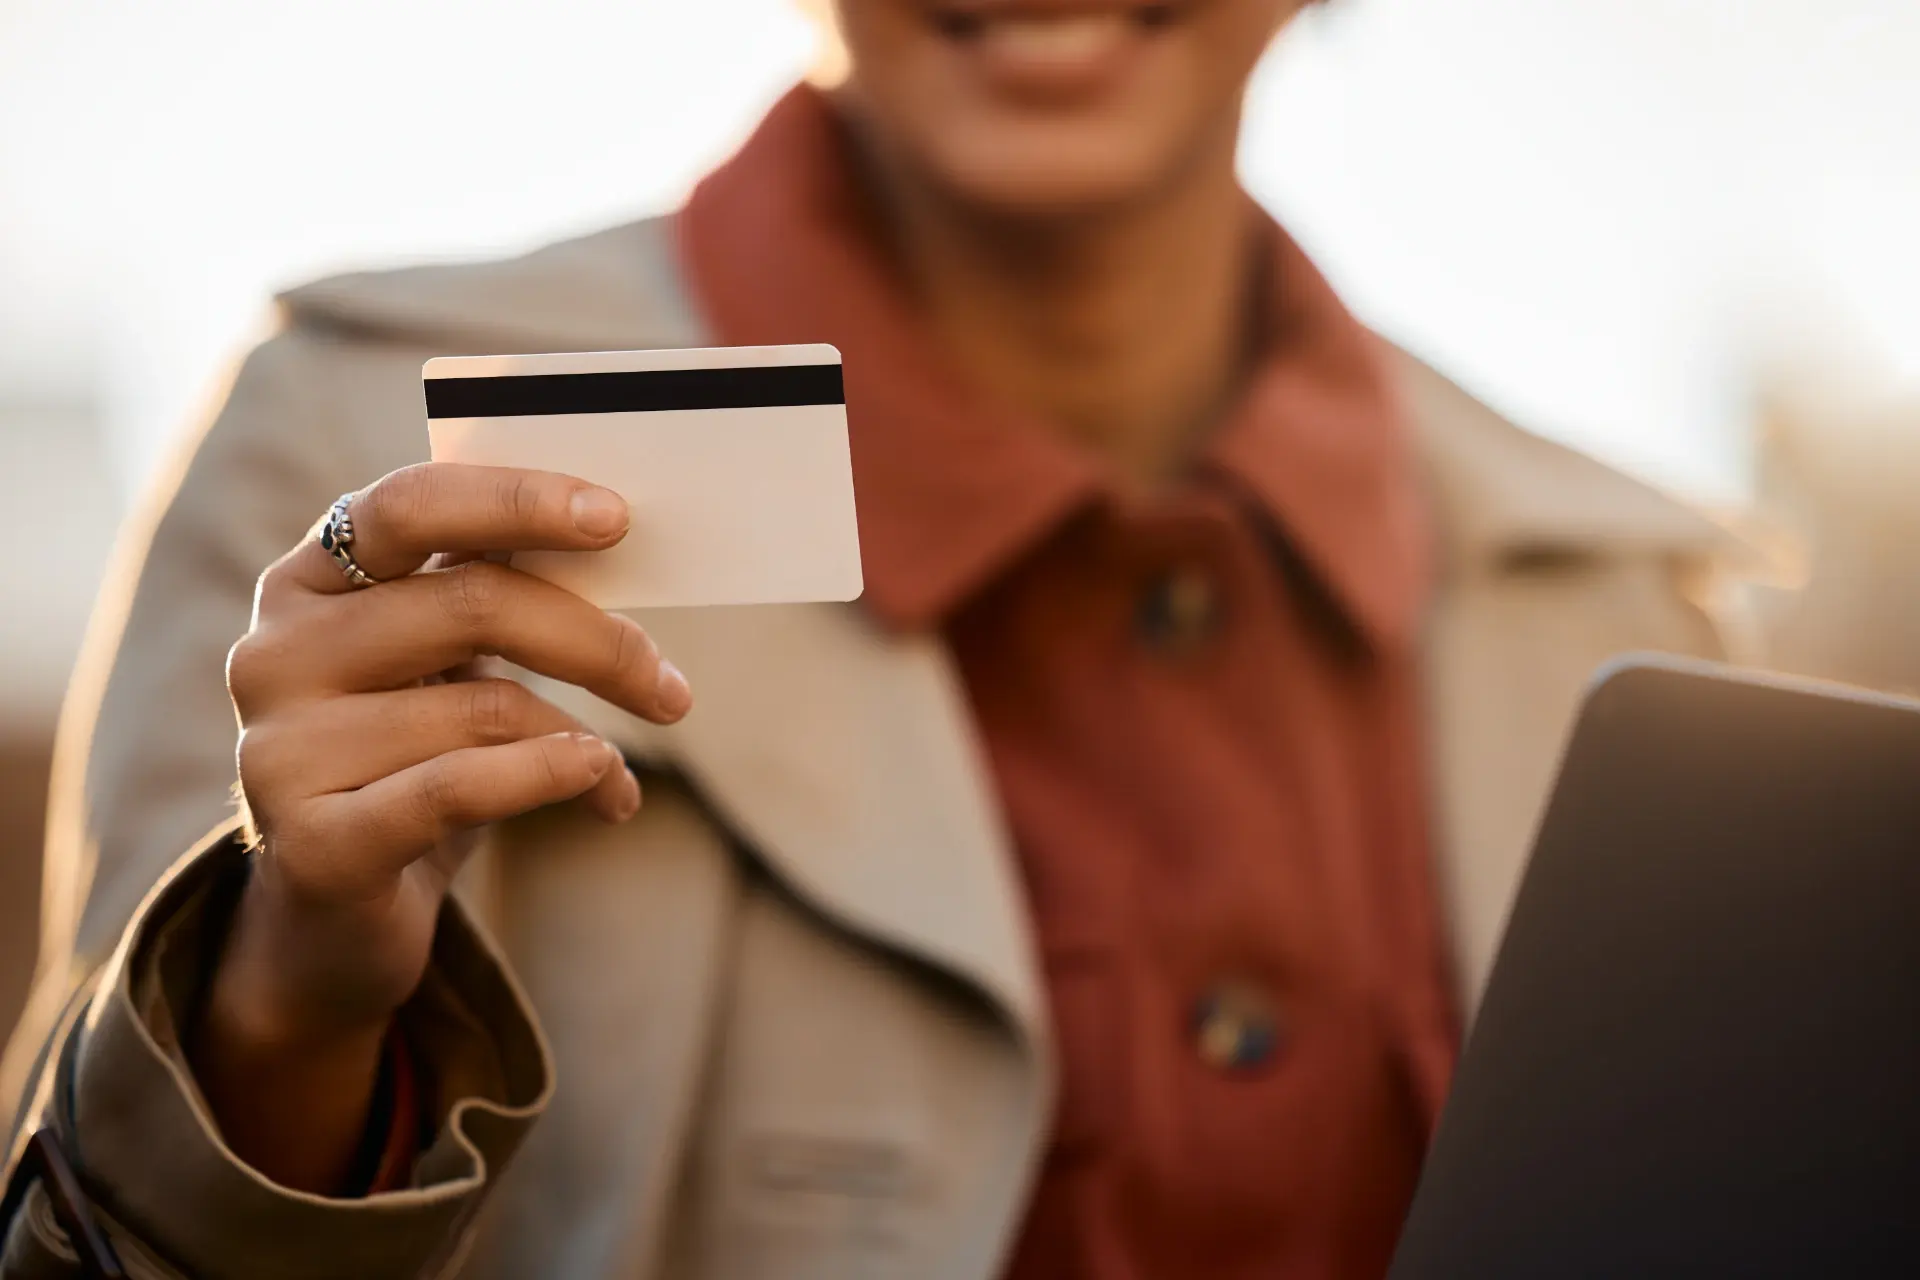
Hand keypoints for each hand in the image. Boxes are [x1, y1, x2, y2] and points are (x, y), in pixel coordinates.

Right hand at [193, 462, 690, 1190]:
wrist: (334, 918)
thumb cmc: (410, 763)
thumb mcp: (444, 670)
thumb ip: (493, 601)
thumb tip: (614, 541)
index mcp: (308, 581)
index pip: (411, 505)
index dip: (517, 501)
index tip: (616, 518)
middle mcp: (275, 651)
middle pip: (472, 602)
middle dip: (598, 643)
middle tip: (669, 689)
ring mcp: (280, 748)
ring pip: (485, 707)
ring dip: (585, 743)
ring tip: (618, 777)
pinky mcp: (312, 843)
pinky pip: (461, 787)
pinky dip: (550, 778)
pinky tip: (603, 789)